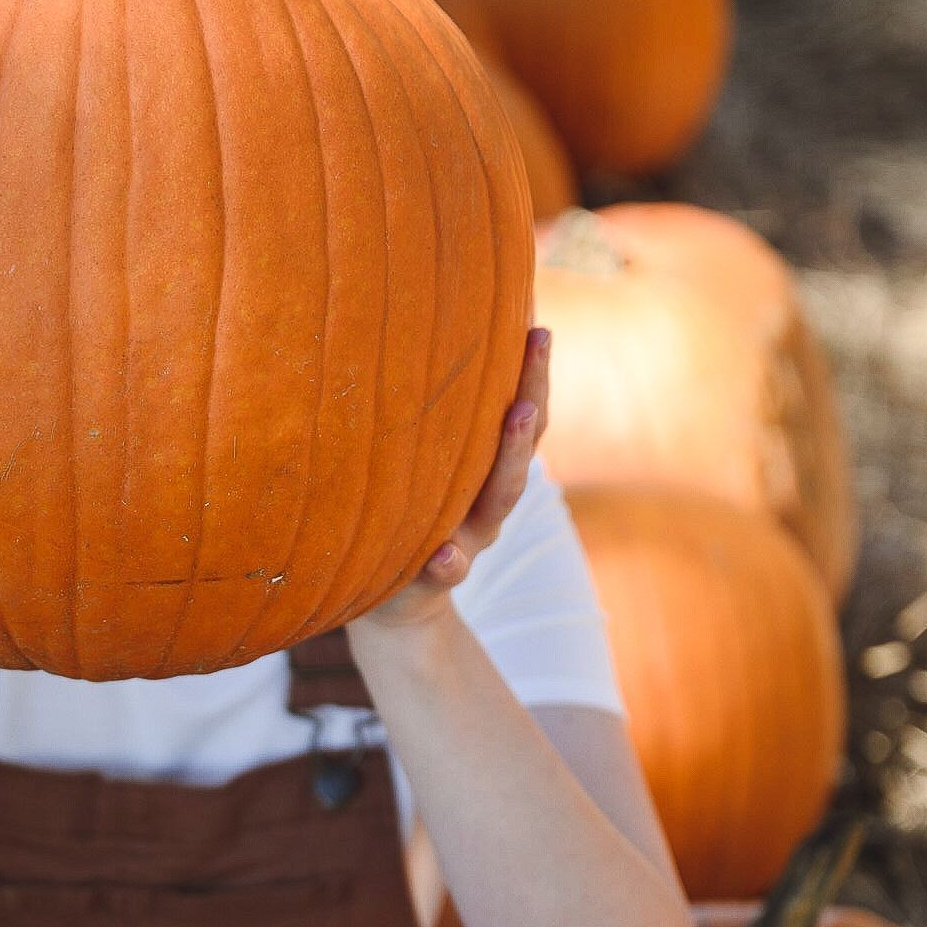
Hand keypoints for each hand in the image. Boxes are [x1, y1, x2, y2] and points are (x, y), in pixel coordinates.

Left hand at [350, 326, 550, 644]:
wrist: (388, 601)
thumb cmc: (399, 513)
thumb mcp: (416, 466)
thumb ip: (423, 423)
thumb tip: (409, 328)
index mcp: (486, 470)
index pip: (521, 415)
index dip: (533, 373)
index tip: (536, 326)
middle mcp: (486, 503)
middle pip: (519, 449)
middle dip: (530, 398)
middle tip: (538, 349)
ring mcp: (467, 539)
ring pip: (497, 500)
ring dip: (509, 457)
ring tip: (516, 417)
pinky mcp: (434, 578)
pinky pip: (445, 571)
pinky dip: (446, 563)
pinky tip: (441, 555)